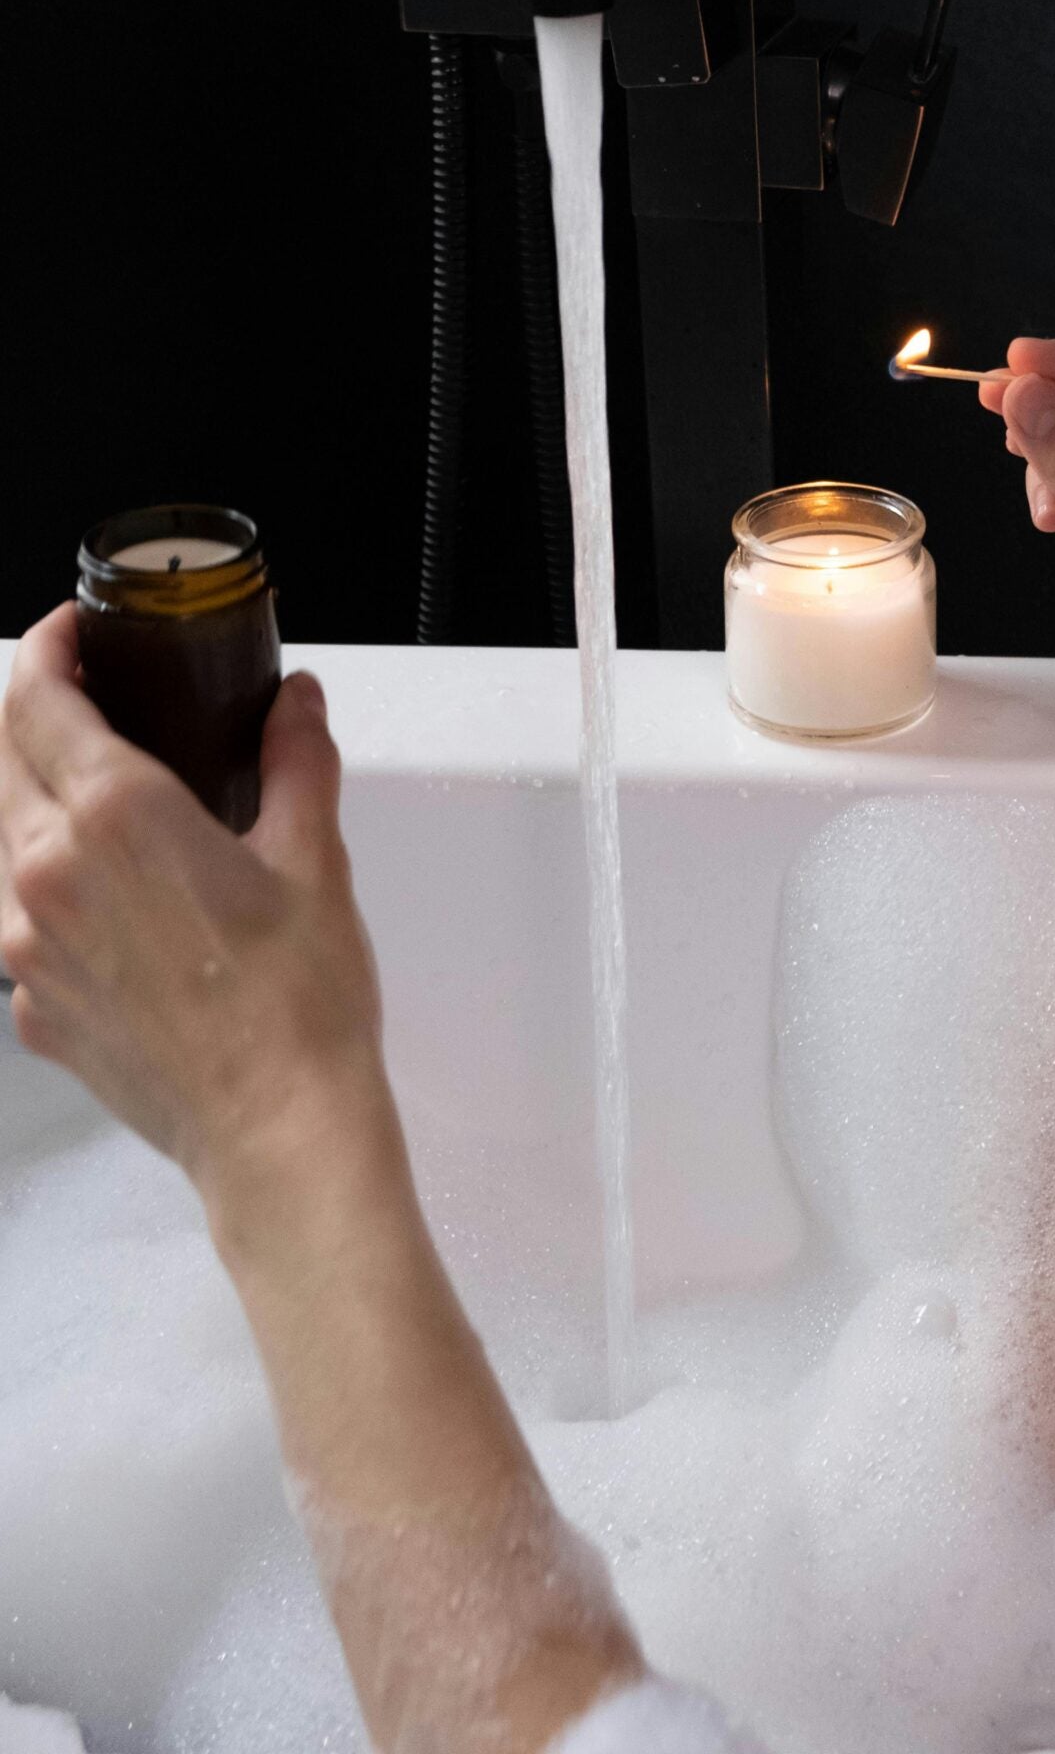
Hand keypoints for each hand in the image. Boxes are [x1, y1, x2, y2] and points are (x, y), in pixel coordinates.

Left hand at [0, 605, 385, 1204]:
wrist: (277, 1131)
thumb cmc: (296, 1005)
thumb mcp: (313, 855)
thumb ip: (294, 759)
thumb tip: (295, 705)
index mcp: (113, 815)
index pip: (34, 696)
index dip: (47, 647)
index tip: (73, 633)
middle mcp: (47, 872)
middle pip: (0, 758)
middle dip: (35, 715)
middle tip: (92, 701)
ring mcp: (26, 947)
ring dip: (32, 800)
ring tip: (98, 799)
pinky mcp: (31, 1008)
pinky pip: (13, 922)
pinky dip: (46, 889)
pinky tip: (109, 900)